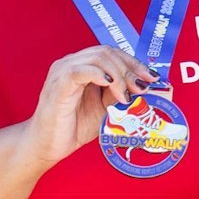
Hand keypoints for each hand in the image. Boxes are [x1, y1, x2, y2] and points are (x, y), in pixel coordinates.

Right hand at [25, 43, 145, 167]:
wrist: (46, 146)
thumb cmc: (73, 127)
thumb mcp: (106, 110)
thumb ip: (123, 96)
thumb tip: (151, 89)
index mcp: (83, 66)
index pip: (112, 53)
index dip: (134, 63)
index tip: (152, 78)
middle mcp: (72, 64)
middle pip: (107, 52)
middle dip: (130, 68)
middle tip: (141, 89)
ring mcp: (63, 72)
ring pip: (98, 57)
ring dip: (119, 75)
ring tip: (125, 96)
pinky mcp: (58, 85)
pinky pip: (80, 70)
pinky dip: (100, 74)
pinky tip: (111, 86)